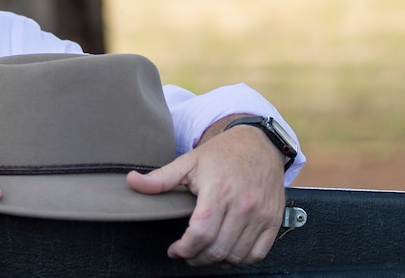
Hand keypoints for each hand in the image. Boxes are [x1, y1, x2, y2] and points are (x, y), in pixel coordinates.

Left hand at [126, 116, 284, 265]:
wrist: (258, 143)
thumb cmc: (221, 153)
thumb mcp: (188, 161)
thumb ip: (160, 178)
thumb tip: (131, 181)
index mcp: (218, 191)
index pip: (202, 233)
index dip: (185, 248)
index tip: (174, 250)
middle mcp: (242, 205)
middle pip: (218, 249)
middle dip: (197, 258)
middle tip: (186, 254)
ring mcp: (260, 214)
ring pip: (237, 255)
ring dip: (217, 261)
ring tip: (203, 253)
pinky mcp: (273, 220)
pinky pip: (258, 254)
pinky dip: (241, 260)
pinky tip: (227, 253)